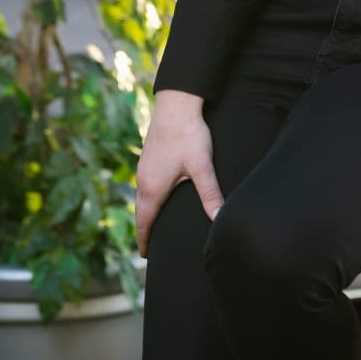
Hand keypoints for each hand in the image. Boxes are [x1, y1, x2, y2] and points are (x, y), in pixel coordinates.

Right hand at [135, 90, 224, 255]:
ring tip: (153, 224)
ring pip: (142, 197)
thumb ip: (210, 193)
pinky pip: (144, 184)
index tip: (146, 255)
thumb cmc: (189, 135)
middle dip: (145, 230)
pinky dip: (148, 197)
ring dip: (146, 212)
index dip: (145, 240)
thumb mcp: (202, 166)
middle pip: (141, 212)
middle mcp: (143, 179)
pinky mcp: (148, 156)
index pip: (145, 222)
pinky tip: (158, 194)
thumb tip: (219, 218)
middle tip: (149, 247)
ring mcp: (144, 167)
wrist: (176, 104)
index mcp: (153, 187)